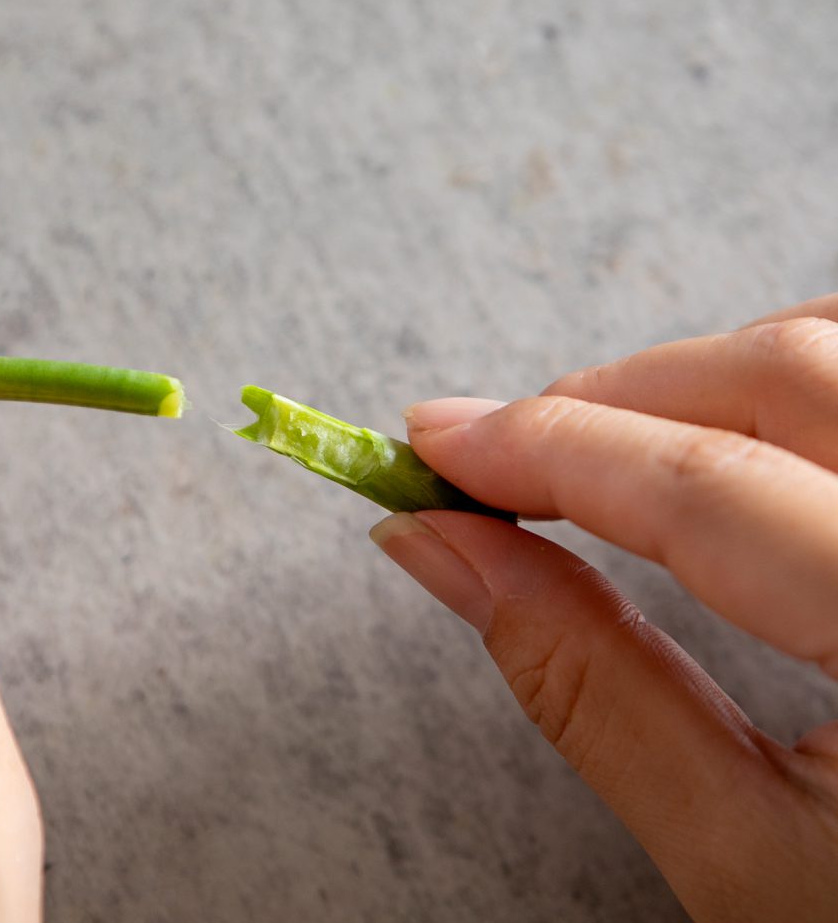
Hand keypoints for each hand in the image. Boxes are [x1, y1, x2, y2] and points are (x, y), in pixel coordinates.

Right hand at [371, 295, 837, 921]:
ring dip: (702, 370)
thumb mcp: (746, 861)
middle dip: (604, 398)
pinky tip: (730, 416)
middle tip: (490, 448)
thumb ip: (584, 683)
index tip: (437, 446)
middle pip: (782, 376)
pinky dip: (791, 367)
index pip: (706, 489)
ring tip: (596, 436)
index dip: (544, 449)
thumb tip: (444, 555)